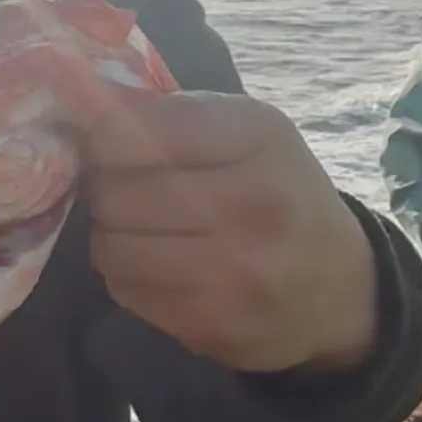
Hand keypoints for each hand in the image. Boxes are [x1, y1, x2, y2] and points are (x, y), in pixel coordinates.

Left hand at [83, 92, 378, 373]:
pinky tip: (158, 267)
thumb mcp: (250, 136)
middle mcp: (253, 201)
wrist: (337, 295)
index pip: (144, 129)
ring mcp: (233, 270)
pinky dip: (126, 275)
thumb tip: (84, 100)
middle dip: (105, 189)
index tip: (103, 143)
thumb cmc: (280, 198)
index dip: (104, 137)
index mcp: (261, 136)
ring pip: (111, 246)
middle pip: (117, 192)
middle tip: (125, 191)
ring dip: (110, 236)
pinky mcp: (208, 322)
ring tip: (140, 229)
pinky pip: (124, 289)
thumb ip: (171, 116)